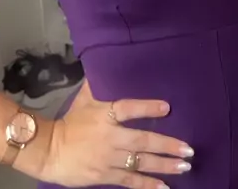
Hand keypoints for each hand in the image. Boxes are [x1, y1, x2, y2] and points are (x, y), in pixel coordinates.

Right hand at [41, 80, 193, 187]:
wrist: (49, 150)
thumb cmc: (70, 121)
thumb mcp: (83, 98)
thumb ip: (98, 83)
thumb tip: (105, 62)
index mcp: (104, 114)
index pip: (128, 108)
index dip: (147, 107)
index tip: (167, 107)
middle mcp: (109, 137)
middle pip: (142, 141)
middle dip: (167, 145)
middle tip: (188, 149)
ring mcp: (108, 158)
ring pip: (140, 162)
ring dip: (164, 165)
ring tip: (184, 166)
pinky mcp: (105, 176)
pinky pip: (130, 181)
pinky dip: (147, 185)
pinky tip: (164, 187)